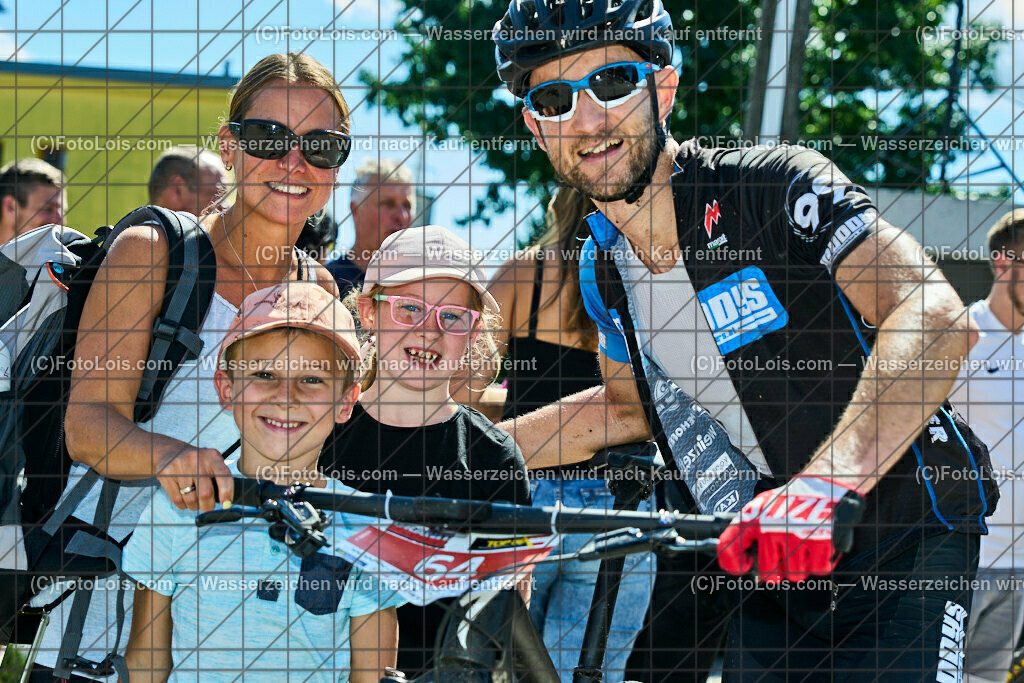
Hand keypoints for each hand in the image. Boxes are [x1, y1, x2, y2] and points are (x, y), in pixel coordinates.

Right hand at [156, 447, 233, 511]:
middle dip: (208, 506)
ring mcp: (180, 467)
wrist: (171, 452)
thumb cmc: (197, 462)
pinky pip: (178, 500)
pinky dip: (183, 505)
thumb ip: (221, 477)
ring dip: (194, 506)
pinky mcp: (167, 475)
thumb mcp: (211, 461)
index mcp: (212, 456)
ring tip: (195, 500)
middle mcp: (196, 460)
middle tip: (208, 507)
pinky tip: (184, 498)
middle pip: (205, 493)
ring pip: (191, 500)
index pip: (223, 475)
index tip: (226, 504)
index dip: (227, 492)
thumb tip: (227, 501)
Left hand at [717, 476, 863, 582]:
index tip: (744, 566)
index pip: (729, 547)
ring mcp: (795, 537)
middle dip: (778, 570)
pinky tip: (818, 545)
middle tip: (786, 556)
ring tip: (804, 545)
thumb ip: (747, 531)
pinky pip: (818, 570)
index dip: (733, 564)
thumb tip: (744, 561)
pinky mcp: (820, 542)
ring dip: (801, 566)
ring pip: (795, 576)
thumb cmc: (792, 499)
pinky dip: (820, 562)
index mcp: (754, 520)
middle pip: (768, 575)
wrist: (824, 485)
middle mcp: (771, 529)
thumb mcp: (762, 506)